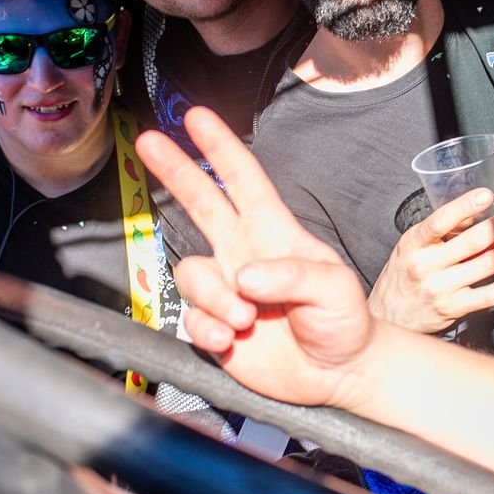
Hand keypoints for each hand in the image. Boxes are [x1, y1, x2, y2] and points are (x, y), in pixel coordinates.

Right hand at [135, 107, 388, 410]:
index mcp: (275, 233)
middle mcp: (244, 254)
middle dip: (175, 170)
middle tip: (149, 142)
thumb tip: (244, 275)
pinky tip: (231, 340)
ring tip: (245, 319)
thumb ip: (293, 275)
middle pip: (201, 204)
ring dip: (215, 298)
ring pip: (192, 274)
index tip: (196, 118)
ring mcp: (226, 289)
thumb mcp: (335, 288)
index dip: (220, 148)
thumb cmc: (344, 322)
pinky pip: (191, 319)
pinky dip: (209, 331)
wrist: (338, 375)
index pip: (244, 181)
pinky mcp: (214, 325)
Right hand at [368, 190, 493, 333]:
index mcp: (413, 244)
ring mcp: (441, 289)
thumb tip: (476, 214)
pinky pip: (492, 294)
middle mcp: (426, 266)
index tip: (487, 195)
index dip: (465, 206)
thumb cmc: (404, 276)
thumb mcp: (411, 248)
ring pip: (486, 265)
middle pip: (472, 242)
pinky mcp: (454, 309)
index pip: (440, 221)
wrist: (389, 317)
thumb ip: (438, 233)